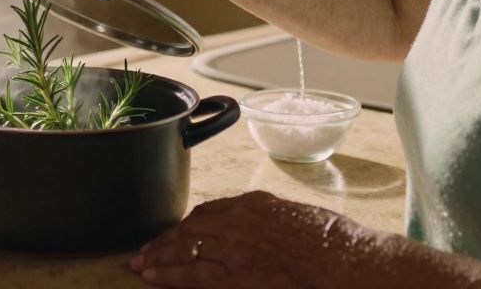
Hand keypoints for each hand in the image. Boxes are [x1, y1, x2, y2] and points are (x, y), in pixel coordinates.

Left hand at [129, 191, 359, 287]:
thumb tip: (250, 225)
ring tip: (141, 265)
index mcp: (250, 204)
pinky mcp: (233, 275)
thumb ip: (263, 217)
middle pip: (188, 229)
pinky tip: (153, 277)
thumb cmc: (326, 239)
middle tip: (143, 251)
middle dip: (163, 241)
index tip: (172, 235)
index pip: (206, 213)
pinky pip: (192, 274)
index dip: (184, 226)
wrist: (340, 257)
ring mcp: (232, 247)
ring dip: (159, 257)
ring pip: (184, 249)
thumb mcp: (290, 214)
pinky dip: (169, 275)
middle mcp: (235, 220)